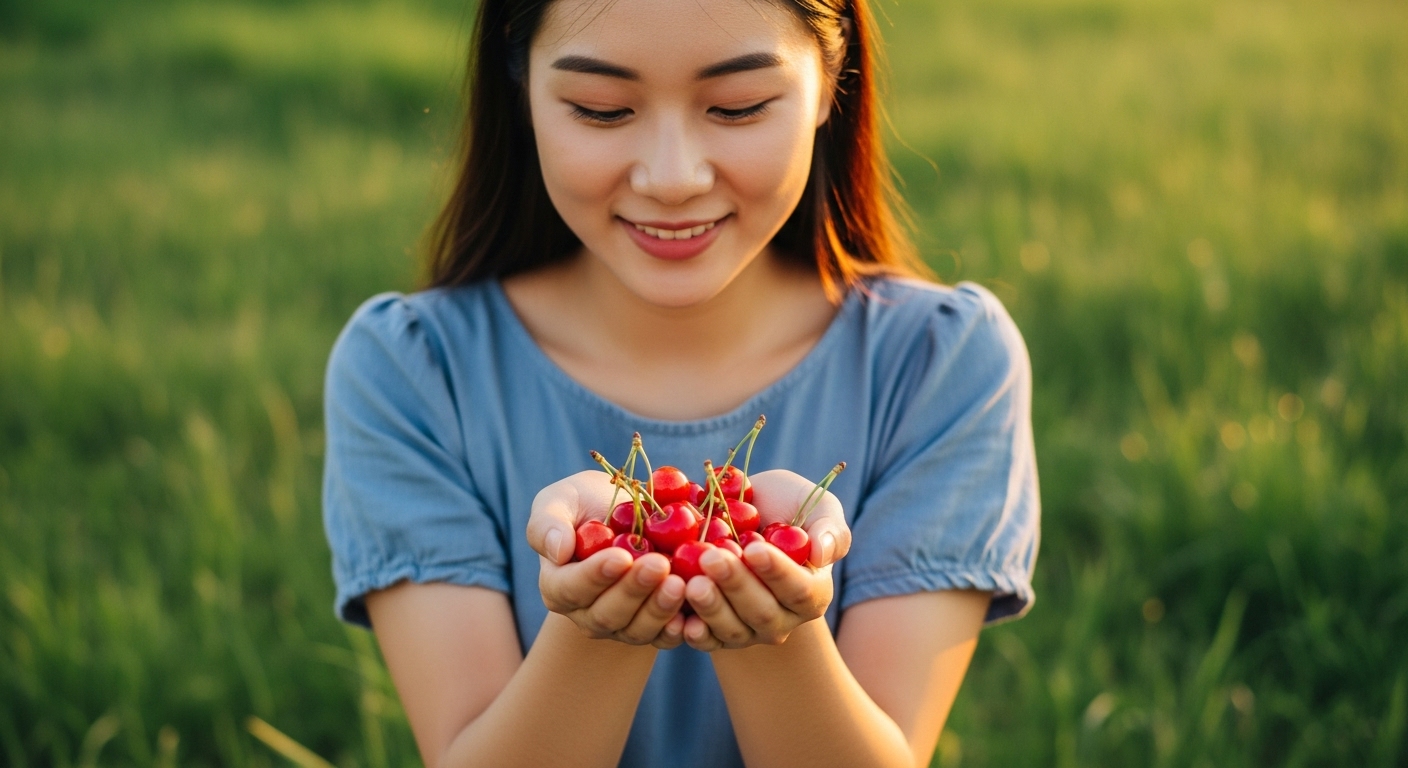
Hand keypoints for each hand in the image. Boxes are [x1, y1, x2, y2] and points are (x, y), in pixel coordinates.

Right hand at [527, 471, 686, 648]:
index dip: (595, 575)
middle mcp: (587, 614)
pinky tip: (693, 614)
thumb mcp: (560, 501)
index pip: (571, 587)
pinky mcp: (652, 629)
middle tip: (658, 565)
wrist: (626, 517)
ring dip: (659, 609)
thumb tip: (557, 550)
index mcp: (558, 586)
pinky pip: (664, 638)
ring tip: (680, 583)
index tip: (621, 556)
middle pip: (607, 614)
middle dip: (634, 590)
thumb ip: (548, 523)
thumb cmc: (586, 505)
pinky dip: (679, 629)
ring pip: (637, 629)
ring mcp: (621, 626)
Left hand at [681, 469, 851, 650]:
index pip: (799, 589)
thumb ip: (828, 528)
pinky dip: (691, 632)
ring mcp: (749, 630)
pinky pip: (706, 641)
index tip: (754, 548)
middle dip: (736, 586)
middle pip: (761, 612)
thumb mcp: (814, 506)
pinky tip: (677, 618)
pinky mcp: (717, 633)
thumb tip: (823, 554)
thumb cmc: (784, 507)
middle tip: (710, 558)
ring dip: (711, 608)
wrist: (745, 517)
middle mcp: (783, 619)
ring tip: (691, 582)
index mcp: (813, 593)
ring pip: (732, 630)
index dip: (777, 571)